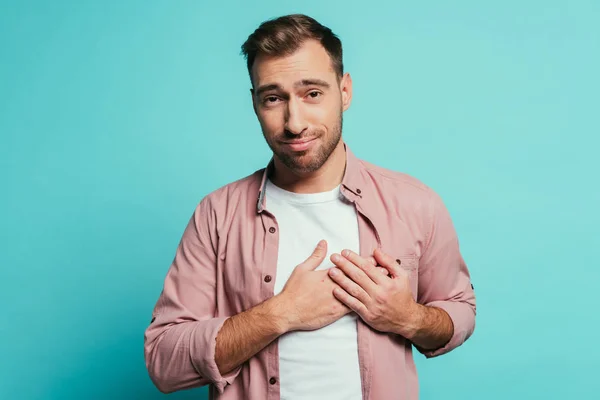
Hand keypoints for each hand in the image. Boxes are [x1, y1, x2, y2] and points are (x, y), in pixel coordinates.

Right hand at [275, 241, 389, 332]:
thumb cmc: (294, 290)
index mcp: (328, 275)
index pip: (349, 266)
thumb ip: (316, 256)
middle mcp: (335, 286)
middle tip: (386, 269)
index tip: (374, 258)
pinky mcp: (336, 313)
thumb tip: (324, 243)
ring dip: (371, 288)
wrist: (288, 311)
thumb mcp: (302, 268)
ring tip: (384, 284)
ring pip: (358, 292)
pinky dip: (364, 303)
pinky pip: (353, 307)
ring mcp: (337, 300)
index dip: (363, 262)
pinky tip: (373, 302)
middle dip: (372, 273)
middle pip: (357, 278)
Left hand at [329, 248, 418, 335]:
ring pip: (354, 290)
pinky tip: (335, 290)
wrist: (406, 320)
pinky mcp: (367, 315)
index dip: (355, 258)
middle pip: (358, 277)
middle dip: (344, 265)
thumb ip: (389, 262)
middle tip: (334, 257)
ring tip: (331, 271)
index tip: (345, 252)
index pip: (367, 267)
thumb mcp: (402, 276)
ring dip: (341, 280)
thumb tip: (376, 251)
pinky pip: (353, 305)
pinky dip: (343, 297)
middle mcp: (379, 293)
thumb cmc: (403, 295)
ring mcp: (373, 305)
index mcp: (387, 283)